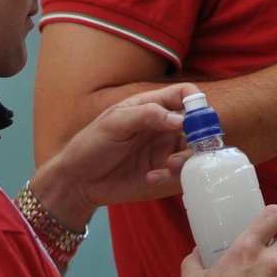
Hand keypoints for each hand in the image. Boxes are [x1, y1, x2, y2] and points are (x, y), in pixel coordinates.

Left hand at [32, 82, 196, 228]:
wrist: (77, 181)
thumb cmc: (90, 145)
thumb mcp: (114, 123)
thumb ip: (147, 115)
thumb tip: (180, 120)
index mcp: (154, 107)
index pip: (185, 95)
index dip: (196, 102)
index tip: (193, 117)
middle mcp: (165, 128)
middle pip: (199, 125)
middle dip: (200, 135)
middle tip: (188, 146)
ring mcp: (166, 151)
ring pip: (196, 151)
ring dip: (189, 158)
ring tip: (169, 164)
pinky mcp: (165, 174)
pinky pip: (183, 174)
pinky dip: (175, 176)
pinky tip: (152, 178)